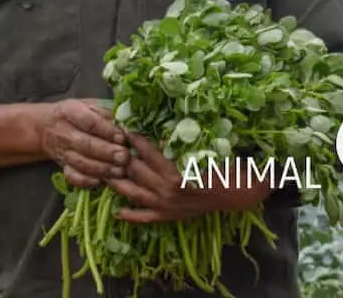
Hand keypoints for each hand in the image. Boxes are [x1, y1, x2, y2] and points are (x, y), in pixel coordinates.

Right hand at [39, 99, 129, 188]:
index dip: (106, 130)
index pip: (89, 122)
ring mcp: (62, 151)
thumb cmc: (76, 113)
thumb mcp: (88, 104)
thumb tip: (123, 124)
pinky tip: (101, 181)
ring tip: (119, 171)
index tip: (122, 137)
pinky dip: (86, 181)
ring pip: (81, 163)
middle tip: (124, 157)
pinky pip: (72, 176)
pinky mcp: (62, 166)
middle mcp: (64, 133)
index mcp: (71, 112)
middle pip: (85, 145)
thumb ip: (105, 112)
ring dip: (102, 169)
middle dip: (107, 152)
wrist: (46, 127)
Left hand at [107, 134, 273, 223]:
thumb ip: (183, 141)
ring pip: (133, 194)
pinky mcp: (168, 217)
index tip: (124, 127)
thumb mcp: (204, 150)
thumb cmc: (224, 166)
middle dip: (122, 158)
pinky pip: (144, 218)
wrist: (237, 194)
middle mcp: (166, 191)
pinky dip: (130, 215)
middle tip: (110, 145)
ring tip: (105, 171)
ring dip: (117, 183)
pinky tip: (117, 210)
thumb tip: (161, 126)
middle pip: (136, 172)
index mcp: (176, 173)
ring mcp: (165, 206)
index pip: (148, 153)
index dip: (135, 139)